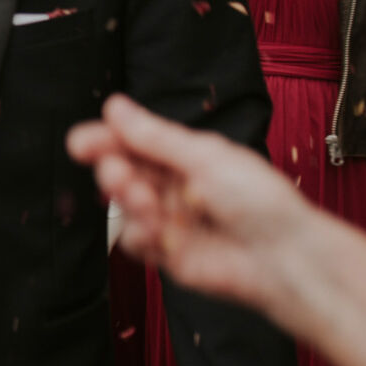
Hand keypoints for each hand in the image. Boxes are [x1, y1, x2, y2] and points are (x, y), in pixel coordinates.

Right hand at [67, 94, 312, 313]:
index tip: (81, 142)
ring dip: (127, 202)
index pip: (135, 142)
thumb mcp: (205, 157)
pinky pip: (135, 242)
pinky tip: (157, 231)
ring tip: (145, 202)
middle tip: (115, 172)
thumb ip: (154, 137)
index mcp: (186, 157)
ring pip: (124, 207)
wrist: (284, 257)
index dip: (105, 140)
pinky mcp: (169, 254)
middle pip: (124, 172)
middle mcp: (175, 186)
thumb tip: (115, 108)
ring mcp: (170, 220)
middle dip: (114, 170)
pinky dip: (139, 235)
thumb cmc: (261, 202)